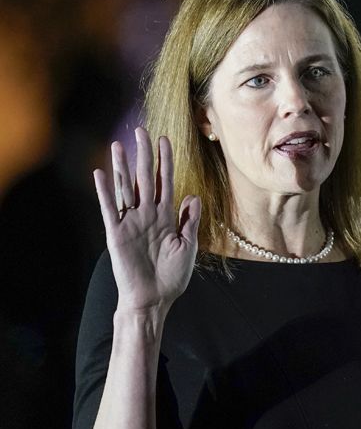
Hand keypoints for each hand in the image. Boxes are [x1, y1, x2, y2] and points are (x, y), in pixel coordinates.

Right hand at [93, 127, 200, 322]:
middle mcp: (147, 215)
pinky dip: (105, 191)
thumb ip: (189, 220)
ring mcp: (131, 222)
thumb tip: (193, 195)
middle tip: (143, 130)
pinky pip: (110, 208)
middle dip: (145, 155)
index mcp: (165, 216)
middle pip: (145, 178)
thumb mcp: (188, 245)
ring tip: (119, 144)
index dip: (165, 161)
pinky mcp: (116, 233)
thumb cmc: (172, 276)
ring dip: (122, 166)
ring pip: (126, 188)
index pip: (165, 181)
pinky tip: (100, 173)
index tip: (167, 139)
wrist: (154, 299)